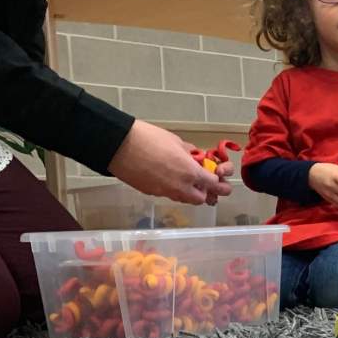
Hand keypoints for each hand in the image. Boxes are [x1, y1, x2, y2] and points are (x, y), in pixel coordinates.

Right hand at [108, 120, 231, 205]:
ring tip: (184, 178)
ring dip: (189, 192)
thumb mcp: (175, 141)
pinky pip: (168, 195)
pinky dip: (173, 189)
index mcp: (191, 173)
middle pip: (201, 199)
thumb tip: (194, 156)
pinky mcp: (151, 193)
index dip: (218, 181)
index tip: (217, 176)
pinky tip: (166, 177)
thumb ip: (189, 152)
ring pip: (184, 199)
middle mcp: (180, 188)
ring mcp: (165, 193)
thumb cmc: (149, 138)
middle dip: (204, 191)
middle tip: (201, 180)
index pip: (213, 184)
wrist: (119, 146)